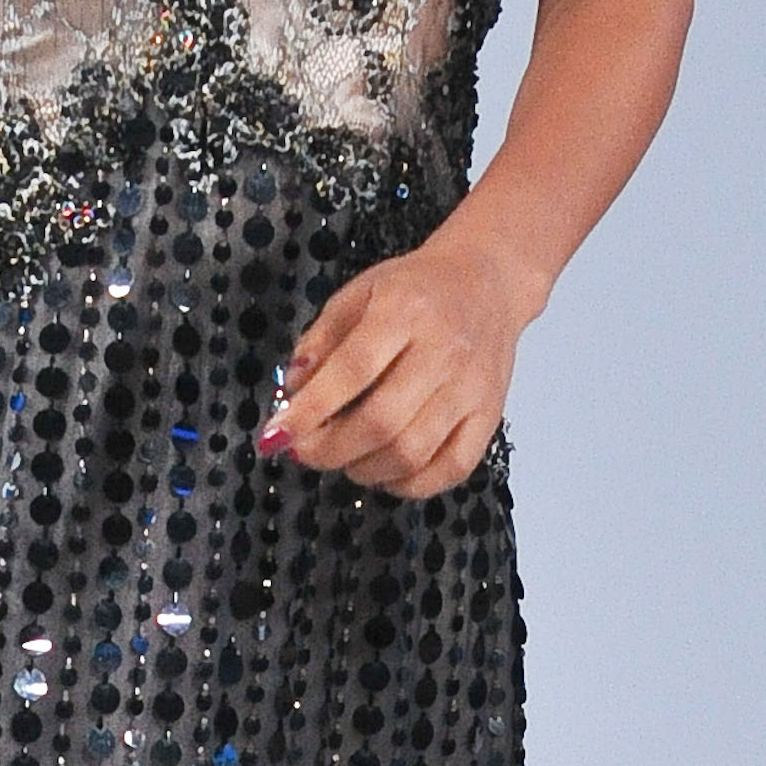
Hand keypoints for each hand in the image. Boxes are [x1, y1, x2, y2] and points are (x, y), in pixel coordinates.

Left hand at [256, 228, 541, 497]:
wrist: (488, 280)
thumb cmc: (417, 289)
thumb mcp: (359, 293)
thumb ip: (321, 340)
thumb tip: (292, 391)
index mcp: (405, 312)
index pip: (353, 371)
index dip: (309, 411)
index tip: (275, 435)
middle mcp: (443, 352)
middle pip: (382, 422)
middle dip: (330, 449)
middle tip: (304, 452)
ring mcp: (471, 389)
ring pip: (413, 452)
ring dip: (365, 469)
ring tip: (343, 459)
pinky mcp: (490, 416)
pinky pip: (452, 468)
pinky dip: (411, 485)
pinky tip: (385, 473)